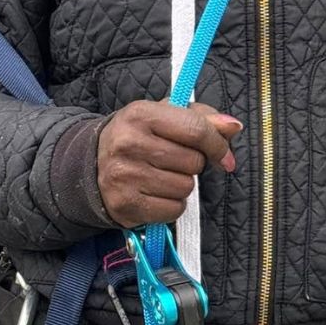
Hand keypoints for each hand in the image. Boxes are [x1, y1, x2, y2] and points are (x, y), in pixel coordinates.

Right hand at [96, 100, 241, 227]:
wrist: (91, 163)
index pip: (196, 130)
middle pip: (193, 162)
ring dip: (182, 185)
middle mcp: (129, 143)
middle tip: (174, 160)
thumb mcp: (164, 116)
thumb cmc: (139, 135)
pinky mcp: (125, 205)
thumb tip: (233, 126)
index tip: (224, 155)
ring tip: (162, 175)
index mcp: (141, 114)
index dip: (217, 144)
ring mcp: (125, 176)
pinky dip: (173, 205)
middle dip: (193, 164)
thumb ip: (202, 118)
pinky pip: (173, 210)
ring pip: (185, 187)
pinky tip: (157, 193)